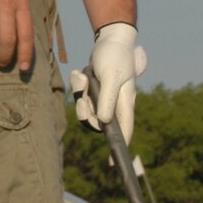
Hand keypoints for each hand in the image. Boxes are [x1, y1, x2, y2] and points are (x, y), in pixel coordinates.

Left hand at [71, 22, 144, 144]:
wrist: (110, 38)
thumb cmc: (115, 56)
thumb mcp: (110, 77)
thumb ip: (107, 100)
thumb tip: (104, 123)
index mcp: (124, 103)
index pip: (124, 131)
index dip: (119, 148)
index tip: (111, 164)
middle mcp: (114, 103)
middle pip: (96, 122)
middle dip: (86, 110)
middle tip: (85, 96)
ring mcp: (103, 97)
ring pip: (86, 108)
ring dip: (80, 94)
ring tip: (85, 77)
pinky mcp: (94, 90)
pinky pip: (80, 96)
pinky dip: (78, 84)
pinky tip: (82, 72)